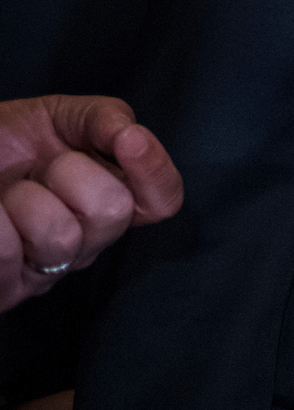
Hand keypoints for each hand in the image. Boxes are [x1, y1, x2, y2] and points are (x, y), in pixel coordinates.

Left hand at [0, 95, 183, 311]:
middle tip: (41, 168)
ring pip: (61, 238)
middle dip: (71, 173)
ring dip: (25, 199)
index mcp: (112, 200)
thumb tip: (132, 135)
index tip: (128, 140)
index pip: (162, 201)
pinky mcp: (5, 293)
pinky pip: (7, 256)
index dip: (155, 172)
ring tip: (7, 194)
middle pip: (114, 213)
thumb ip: (105, 118)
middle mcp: (87, 244)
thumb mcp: (62, 116)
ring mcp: (46, 273)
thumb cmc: (9, 141)